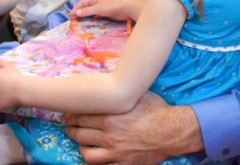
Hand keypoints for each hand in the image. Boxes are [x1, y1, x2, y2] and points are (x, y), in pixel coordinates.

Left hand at [62, 92, 201, 163]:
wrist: (173, 131)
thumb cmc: (156, 110)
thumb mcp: (137, 96)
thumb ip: (119, 93)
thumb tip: (108, 83)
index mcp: (110, 118)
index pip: (81, 117)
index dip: (71, 116)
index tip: (66, 115)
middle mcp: (109, 136)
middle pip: (81, 135)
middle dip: (72, 130)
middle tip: (69, 127)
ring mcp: (116, 153)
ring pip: (87, 154)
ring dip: (81, 148)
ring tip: (80, 143)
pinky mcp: (124, 164)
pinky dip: (96, 162)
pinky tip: (96, 156)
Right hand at [71, 0, 145, 21]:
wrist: (126, 8)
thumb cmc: (112, 6)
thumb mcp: (98, 8)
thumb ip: (87, 11)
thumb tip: (77, 13)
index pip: (81, 3)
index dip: (75, 9)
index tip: (71, 16)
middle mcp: (96, 3)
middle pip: (85, 7)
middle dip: (79, 13)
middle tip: (73, 21)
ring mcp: (101, 8)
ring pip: (90, 12)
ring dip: (84, 17)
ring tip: (79, 23)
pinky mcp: (105, 13)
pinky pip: (96, 16)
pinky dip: (91, 19)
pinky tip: (89, 24)